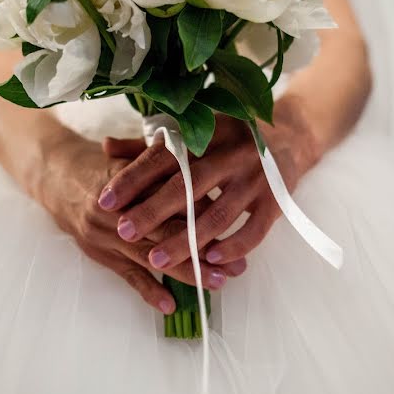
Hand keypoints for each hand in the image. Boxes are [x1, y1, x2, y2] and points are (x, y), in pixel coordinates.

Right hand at [28, 137, 245, 314]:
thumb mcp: (135, 157)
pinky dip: (148, 290)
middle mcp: (119, 209)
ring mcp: (106, 234)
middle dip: (204, 250)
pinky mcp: (98, 252)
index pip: (174, 199)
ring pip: (151, 257)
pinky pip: (126, 275)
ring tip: (217, 283)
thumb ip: (167, 167)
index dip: (205, 213)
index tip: (235, 224)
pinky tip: (170, 304)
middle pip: (167, 232)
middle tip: (237, 265)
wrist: (56, 175)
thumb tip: (212, 180)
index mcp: (133, 179)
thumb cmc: (106, 164)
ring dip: (186, 273)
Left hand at [98, 96, 320, 274]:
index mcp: (206, 133)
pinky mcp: (276, 200)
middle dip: (152, 212)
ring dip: (185, 241)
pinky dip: (233, 247)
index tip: (104, 201)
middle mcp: (230, 153)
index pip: (163, 157)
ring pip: (217, 215)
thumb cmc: (229, 138)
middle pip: (187, 186)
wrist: (289, 137)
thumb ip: (150, 145)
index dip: (133, 178)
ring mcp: (255, 177)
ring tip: (156, 260)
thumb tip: (106, 147)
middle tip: (123, 232)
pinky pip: (254, 230)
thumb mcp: (194, 133)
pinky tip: (211, 261)